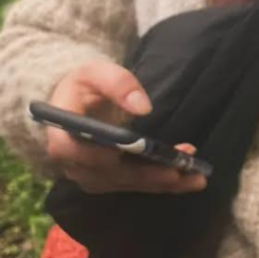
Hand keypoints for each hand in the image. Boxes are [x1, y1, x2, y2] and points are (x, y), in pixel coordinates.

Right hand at [46, 60, 206, 194]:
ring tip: (196, 176)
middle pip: (112, 174)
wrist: (78, 103)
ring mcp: (91, 178)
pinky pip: (136, 185)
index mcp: (62, 138)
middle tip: (183, 169)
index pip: (78, 154)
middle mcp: (74, 166)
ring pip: (129, 184)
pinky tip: (188, 177)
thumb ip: (117, 83)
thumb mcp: (95, 73)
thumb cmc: (84, 86)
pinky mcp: (109, 183)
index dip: (106, 156)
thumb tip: (143, 107)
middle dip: (149, 173)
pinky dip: (161, 181)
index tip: (136, 151)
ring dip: (163, 181)